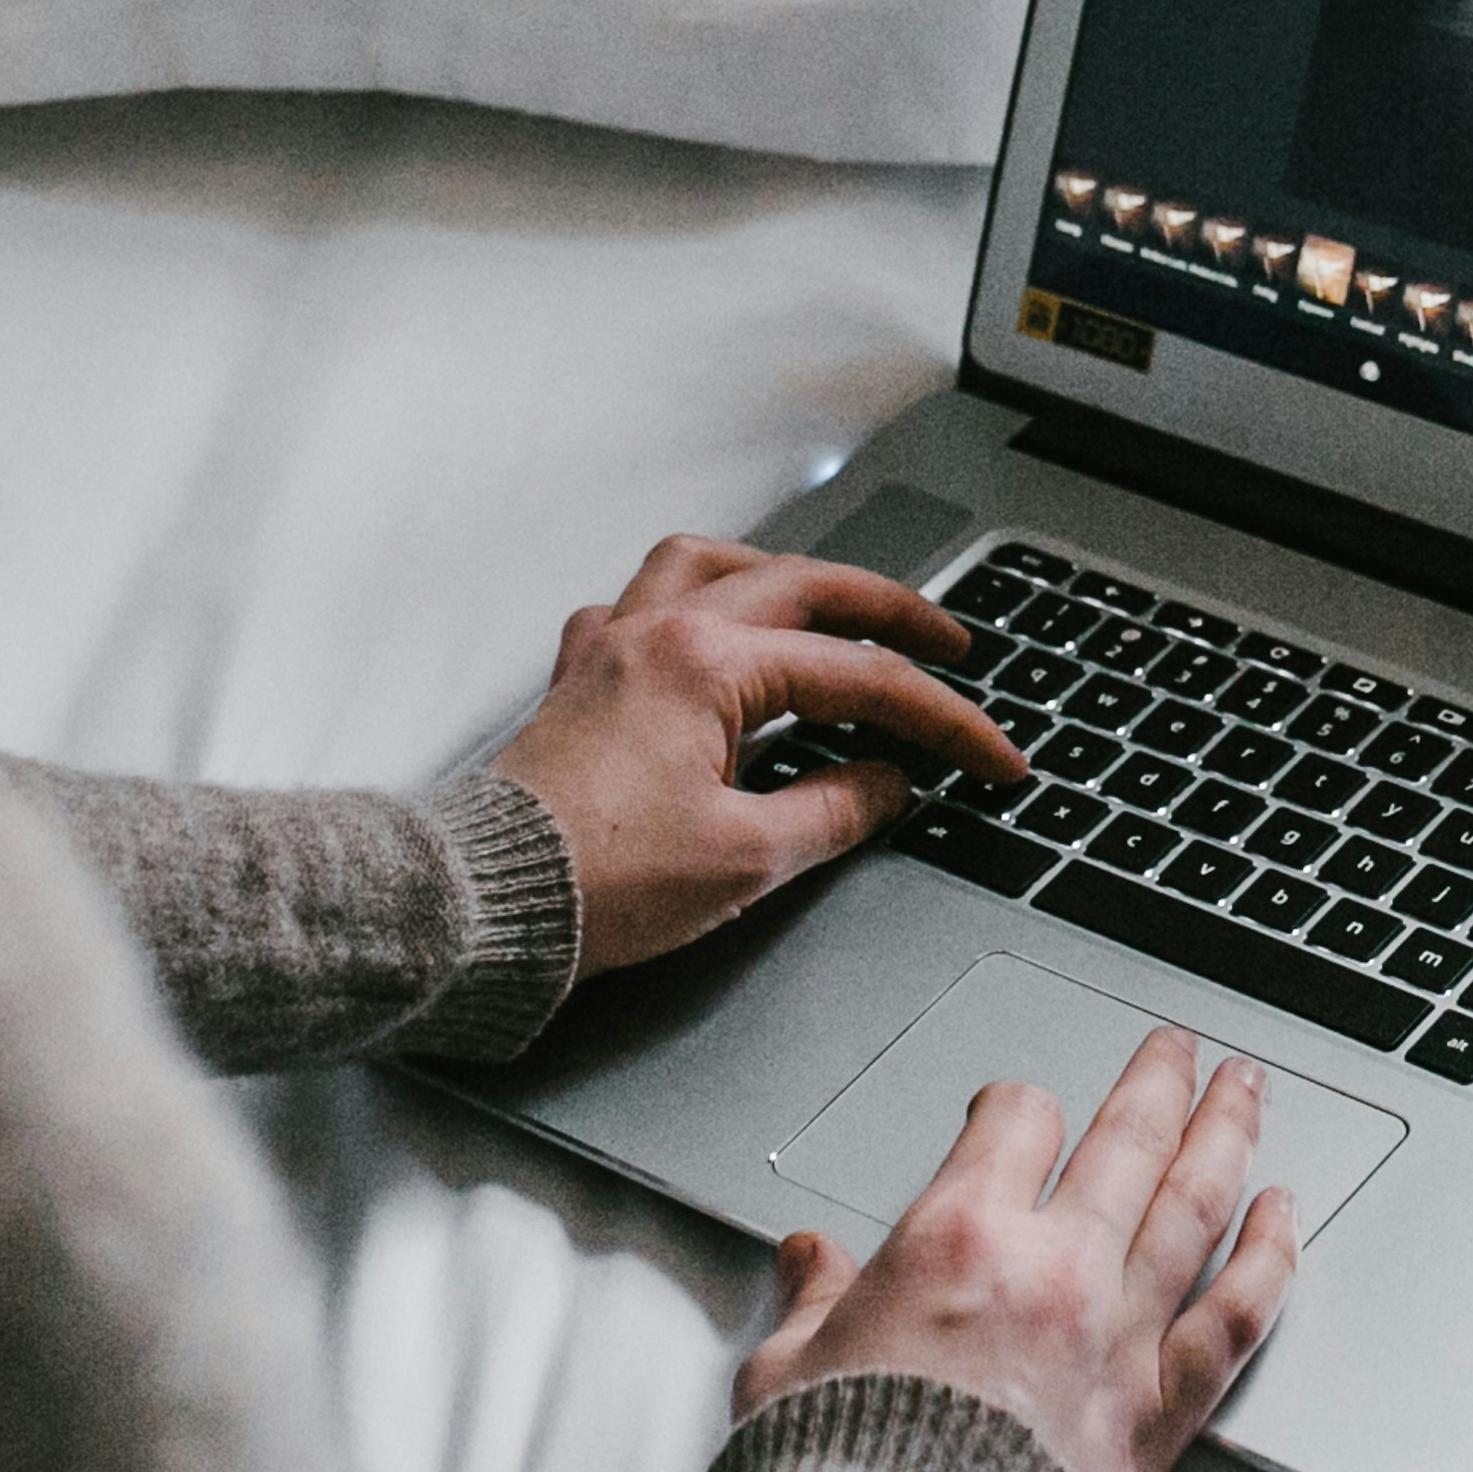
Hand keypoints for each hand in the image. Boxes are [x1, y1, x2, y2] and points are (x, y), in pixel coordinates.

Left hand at [486, 536, 1021, 975]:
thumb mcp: (747, 859)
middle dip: (887, 611)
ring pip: (711, 565)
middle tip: (946, 638)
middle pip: (800, 588)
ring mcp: (611, 649)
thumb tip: (886, 786)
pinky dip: (690, 604)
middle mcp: (657, 633)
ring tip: (829, 603)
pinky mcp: (578, 683)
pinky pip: (639, 604)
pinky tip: (709, 632)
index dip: (941, 719)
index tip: (989, 755)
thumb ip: (835, 809)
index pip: (858, 679)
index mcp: (708, 664)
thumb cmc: (593, 882)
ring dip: (782, 576)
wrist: (483, 905)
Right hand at [738, 1030, 1303, 1471]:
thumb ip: (811, 1302)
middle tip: (1177, 1049)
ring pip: (1195, 1202)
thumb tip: (808, 1260)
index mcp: (955, 1239)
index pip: (1015, 1122)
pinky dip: (1270, 1255)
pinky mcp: (1162, 1410)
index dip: (1017, 1105)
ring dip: (1226, 1132)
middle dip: (1155, 1081)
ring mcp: (1119, 1334)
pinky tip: (1285, 1213)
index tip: (1018, 1109)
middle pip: (1125, 1138)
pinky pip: (1236, 1313)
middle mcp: (1052, 1268)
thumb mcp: (786, 1370)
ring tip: (1246, 1088)